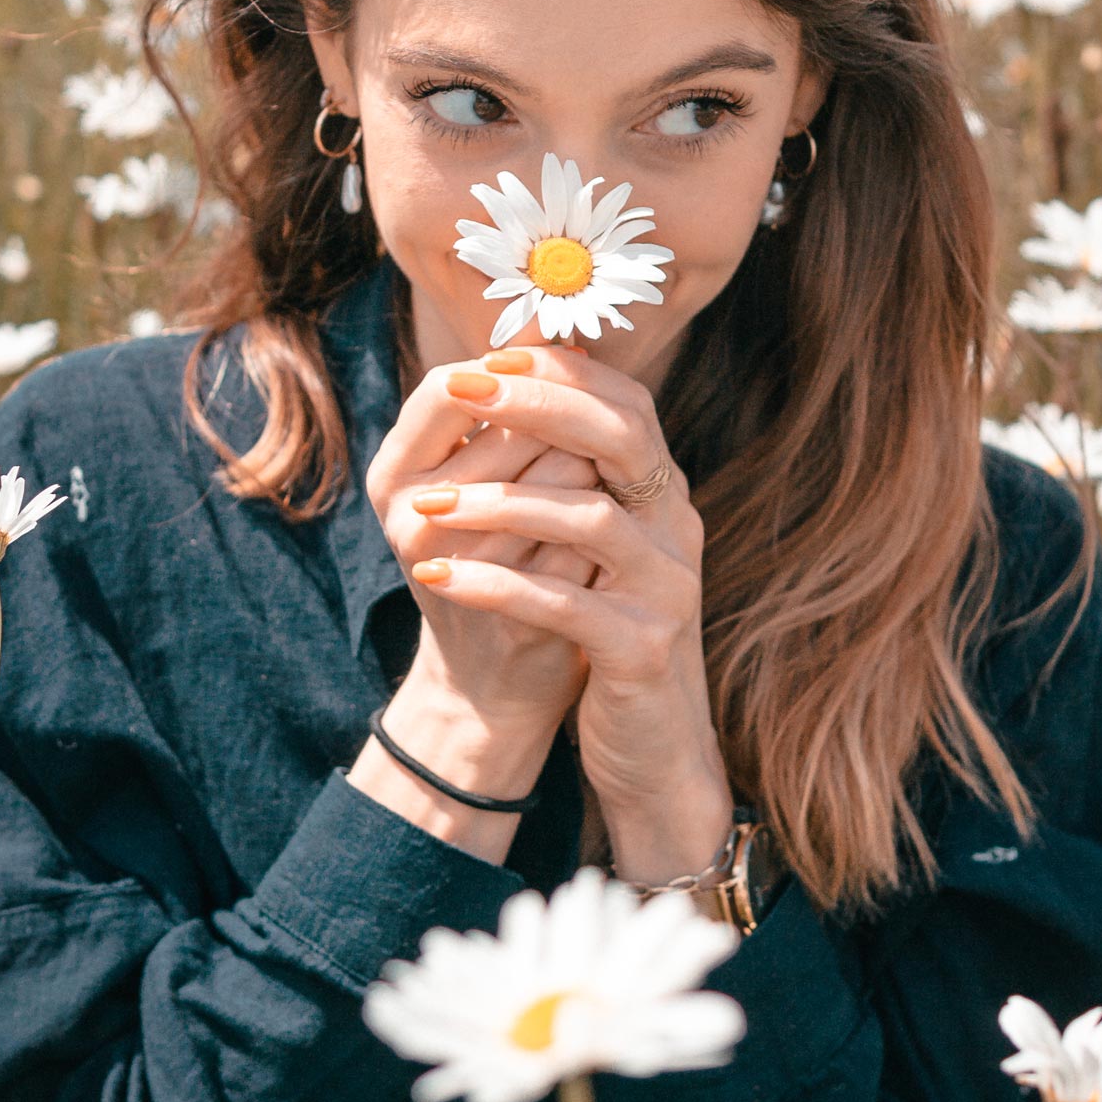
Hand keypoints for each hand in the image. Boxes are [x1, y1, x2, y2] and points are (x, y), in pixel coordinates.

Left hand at [399, 344, 724, 828]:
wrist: (648, 746)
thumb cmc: (600, 630)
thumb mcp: (585, 546)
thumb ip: (564, 475)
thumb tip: (503, 387)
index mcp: (659, 491)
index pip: (625, 401)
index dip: (559, 371)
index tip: (486, 355)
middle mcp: (677, 526)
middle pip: (619, 436)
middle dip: (535, 405)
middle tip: (458, 389)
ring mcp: (668, 587)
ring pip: (590, 518)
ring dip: (500, 501)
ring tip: (425, 502)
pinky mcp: (643, 649)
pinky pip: (566, 603)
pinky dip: (496, 584)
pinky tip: (437, 575)